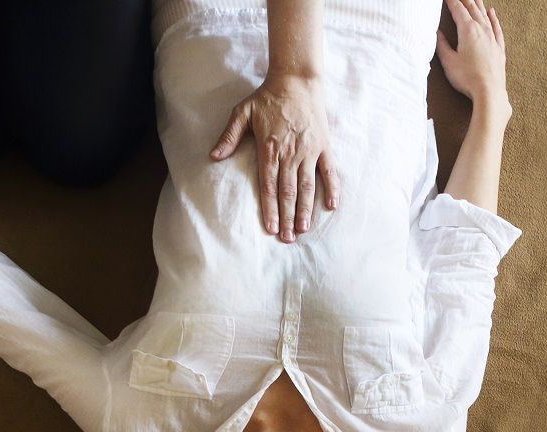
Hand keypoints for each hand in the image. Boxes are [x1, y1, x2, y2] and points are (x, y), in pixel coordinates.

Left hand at [210, 74, 339, 242]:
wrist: (296, 78)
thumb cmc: (267, 96)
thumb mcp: (242, 112)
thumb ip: (229, 136)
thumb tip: (214, 156)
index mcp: (270, 149)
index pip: (269, 187)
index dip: (269, 209)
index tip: (270, 228)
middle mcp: (291, 154)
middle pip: (288, 192)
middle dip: (286, 217)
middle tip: (287, 238)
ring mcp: (309, 151)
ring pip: (308, 187)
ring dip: (305, 210)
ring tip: (303, 229)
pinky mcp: (324, 146)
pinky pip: (329, 172)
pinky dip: (332, 189)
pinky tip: (331, 207)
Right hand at [435, 0, 510, 111]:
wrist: (489, 91)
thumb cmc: (467, 78)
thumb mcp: (448, 62)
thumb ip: (442, 45)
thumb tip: (437, 33)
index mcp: (468, 30)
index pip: (458, 10)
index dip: (451, 1)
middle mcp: (482, 30)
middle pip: (472, 8)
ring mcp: (492, 38)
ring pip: (485, 15)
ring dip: (478, 4)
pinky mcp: (499, 47)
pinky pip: (496, 27)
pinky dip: (493, 18)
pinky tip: (492, 12)